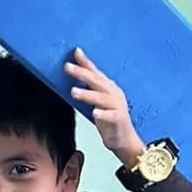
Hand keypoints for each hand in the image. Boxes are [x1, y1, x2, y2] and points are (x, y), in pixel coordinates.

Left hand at [66, 49, 143, 169]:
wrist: (124, 140)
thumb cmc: (109, 119)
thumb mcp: (97, 101)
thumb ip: (88, 89)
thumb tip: (73, 77)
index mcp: (108, 87)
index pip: (95, 72)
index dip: (85, 62)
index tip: (75, 52)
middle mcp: (113, 93)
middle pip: (96, 81)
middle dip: (82, 73)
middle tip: (67, 67)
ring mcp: (118, 106)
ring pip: (102, 97)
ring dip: (87, 94)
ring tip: (73, 91)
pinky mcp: (119, 119)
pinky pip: (111, 116)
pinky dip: (103, 114)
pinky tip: (94, 113)